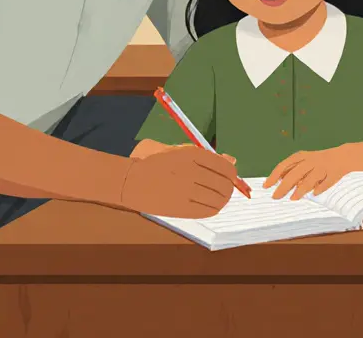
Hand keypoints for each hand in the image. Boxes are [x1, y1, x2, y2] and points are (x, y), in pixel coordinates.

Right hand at [118, 145, 239, 218]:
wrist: (131, 180)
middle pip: (224, 184)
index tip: (230, 177)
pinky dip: (214, 209)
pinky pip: (208, 211)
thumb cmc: (158, 164)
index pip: (225, 167)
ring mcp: (186, 191)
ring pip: (219, 199)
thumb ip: (208, 156)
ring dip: (222, 200)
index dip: (232, 174)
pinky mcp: (180, 208)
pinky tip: (210, 205)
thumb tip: (232, 161)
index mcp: (191, 154)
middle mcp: (191, 171)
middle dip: (229, 188)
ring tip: (218, 198)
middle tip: (226, 190)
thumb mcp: (180, 151)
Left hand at [263, 147, 353, 200]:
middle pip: (295, 173)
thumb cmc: (318, 161)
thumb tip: (275, 181)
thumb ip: (291, 170)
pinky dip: (320, 188)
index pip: (284, 165)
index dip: (274, 176)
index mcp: (301, 156)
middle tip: (276, 197)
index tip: (266, 186)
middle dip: (284, 186)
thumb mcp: (303, 161)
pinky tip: (314, 194)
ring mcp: (323, 167)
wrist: (343, 156)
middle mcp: (311, 161)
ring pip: (311, 178)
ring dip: (301, 189)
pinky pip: (326, 182)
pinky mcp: (334, 174)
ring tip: (293, 198)